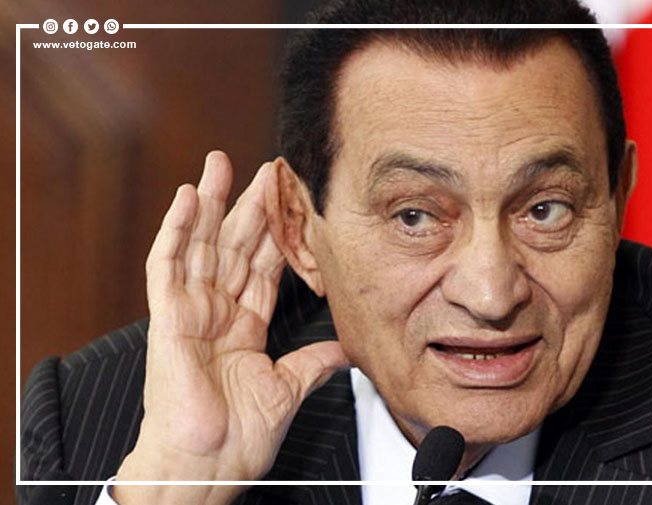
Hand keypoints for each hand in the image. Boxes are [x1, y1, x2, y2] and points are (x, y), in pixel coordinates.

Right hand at [114, 151, 348, 504]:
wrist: (209, 464)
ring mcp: (190, 312)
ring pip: (201, 245)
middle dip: (248, 205)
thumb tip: (348, 349)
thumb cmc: (237, 437)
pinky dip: (177, 231)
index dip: (277, 232)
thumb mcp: (288, 388)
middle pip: (234, 246)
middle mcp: (216, 312)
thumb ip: (314, 361)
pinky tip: (189, 199)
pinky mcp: (168, 318)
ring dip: (211, 203)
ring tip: (220, 164)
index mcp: (243, 325)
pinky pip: (168, 266)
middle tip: (263, 167)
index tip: (290, 202)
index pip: (264, 266)